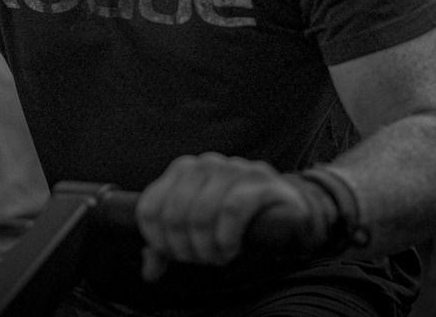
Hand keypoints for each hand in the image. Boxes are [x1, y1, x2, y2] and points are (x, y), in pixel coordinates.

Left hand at [136, 153, 310, 277]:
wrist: (287, 206)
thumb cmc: (233, 219)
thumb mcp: (196, 230)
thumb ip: (169, 246)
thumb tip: (149, 271)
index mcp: (182, 170)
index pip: (150, 209)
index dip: (158, 241)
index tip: (176, 255)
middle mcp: (204, 164)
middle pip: (174, 216)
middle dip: (186, 249)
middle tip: (203, 259)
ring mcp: (232, 168)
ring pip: (201, 215)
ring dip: (207, 248)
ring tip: (219, 256)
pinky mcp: (259, 181)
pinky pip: (231, 210)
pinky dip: (226, 237)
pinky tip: (231, 248)